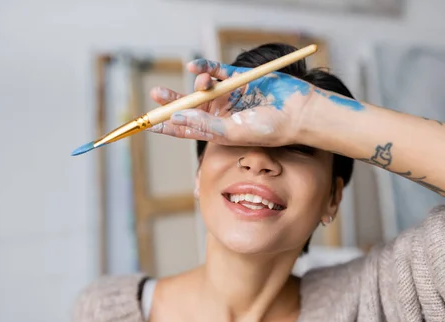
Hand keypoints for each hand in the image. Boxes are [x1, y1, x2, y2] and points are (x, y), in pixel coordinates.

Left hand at [148, 59, 316, 146]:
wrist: (296, 112)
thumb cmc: (268, 129)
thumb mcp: (231, 131)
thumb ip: (203, 125)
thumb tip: (175, 118)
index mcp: (217, 131)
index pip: (186, 129)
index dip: (166, 127)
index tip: (147, 124)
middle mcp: (221, 113)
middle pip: (190, 106)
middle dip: (172, 100)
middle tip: (156, 93)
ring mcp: (229, 94)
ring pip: (202, 87)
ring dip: (197, 83)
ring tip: (203, 84)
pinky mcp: (238, 77)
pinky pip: (216, 70)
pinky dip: (204, 67)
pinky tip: (194, 67)